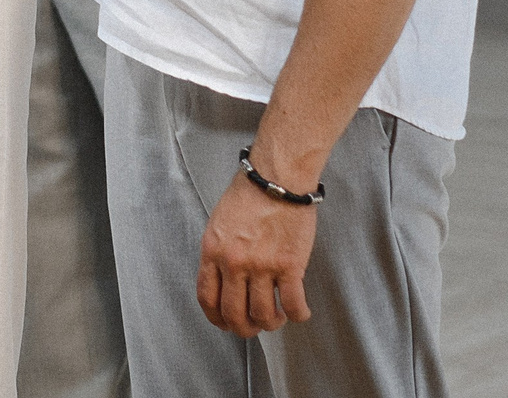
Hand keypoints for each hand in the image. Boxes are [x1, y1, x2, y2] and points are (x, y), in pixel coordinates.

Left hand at [198, 169, 316, 335]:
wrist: (277, 178)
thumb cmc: (250, 194)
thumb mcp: (219, 223)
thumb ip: (218, 252)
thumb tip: (223, 279)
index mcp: (213, 251)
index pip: (207, 298)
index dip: (217, 318)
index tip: (226, 323)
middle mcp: (234, 263)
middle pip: (234, 314)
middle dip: (244, 328)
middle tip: (254, 327)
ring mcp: (262, 266)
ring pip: (263, 314)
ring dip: (271, 323)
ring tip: (277, 317)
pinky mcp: (289, 265)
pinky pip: (293, 304)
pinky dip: (298, 315)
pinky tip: (300, 313)